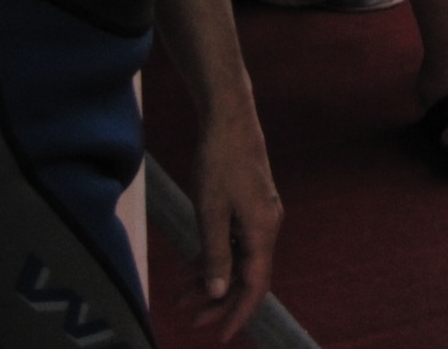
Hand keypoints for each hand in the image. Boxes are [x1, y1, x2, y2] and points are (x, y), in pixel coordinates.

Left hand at [188, 107, 282, 339]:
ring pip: (238, 259)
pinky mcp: (250, 206)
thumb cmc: (220, 163)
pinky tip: (191, 266)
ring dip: (212, 279)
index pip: (255, 284)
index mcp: (263, 230)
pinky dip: (215, 257)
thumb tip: (218, 293)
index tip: (221, 336)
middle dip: (219, 300)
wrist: (230, 120)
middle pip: (247, 275)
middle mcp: (267, 226)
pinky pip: (234, 242)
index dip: (238, 312)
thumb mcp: (210, 212)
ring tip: (180, 294)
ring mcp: (260, 216)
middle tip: (188, 317)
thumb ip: (215, 254)